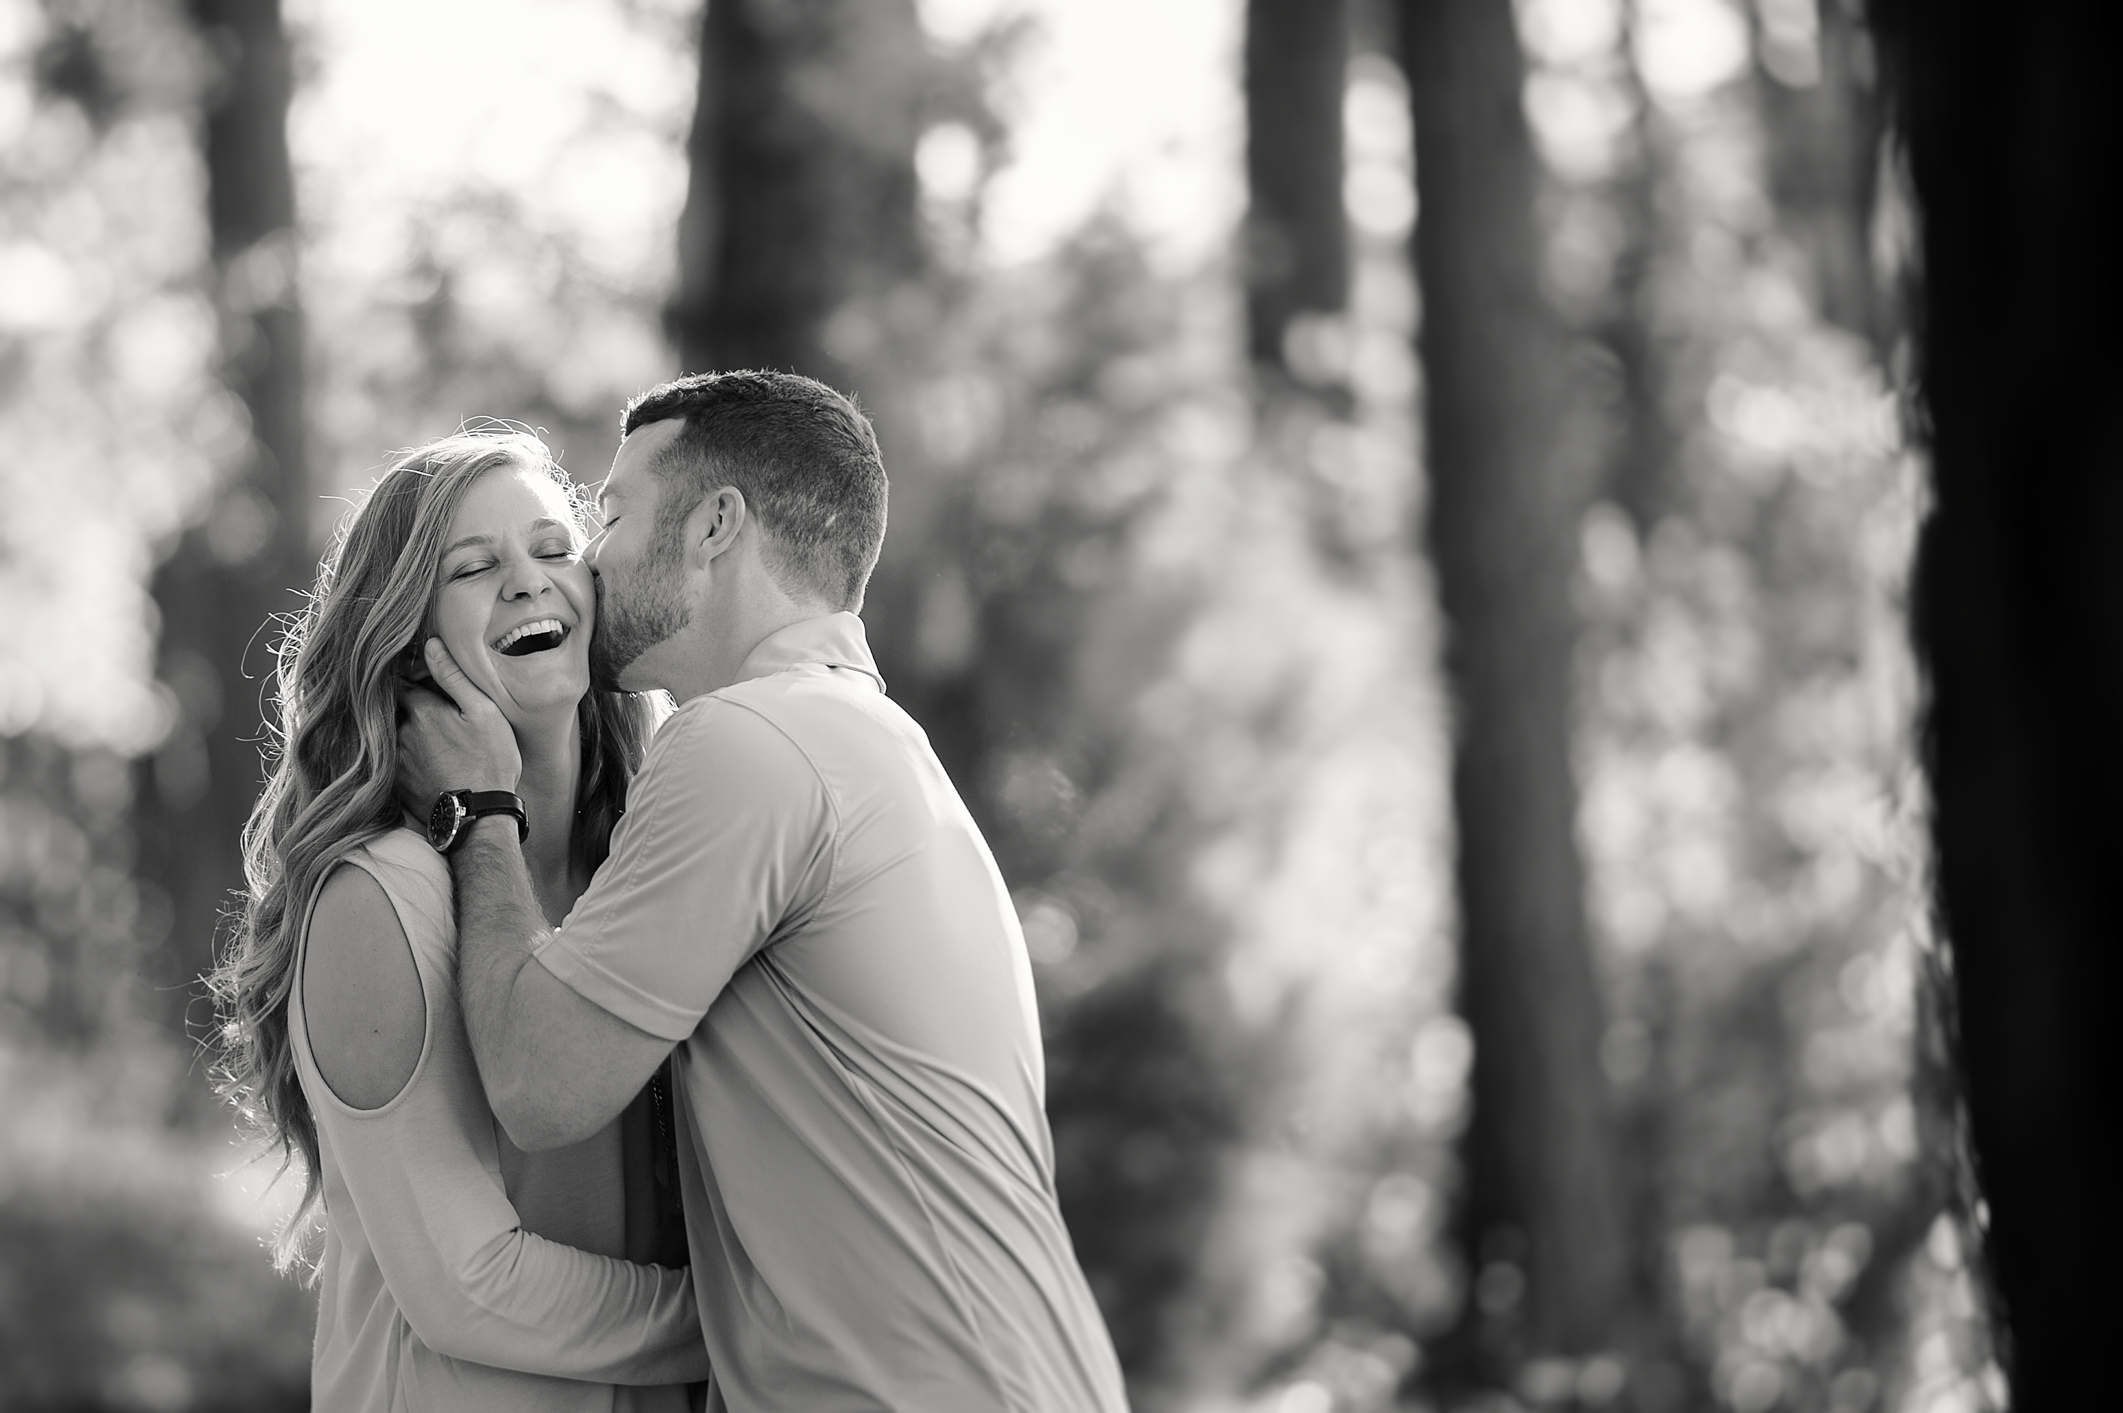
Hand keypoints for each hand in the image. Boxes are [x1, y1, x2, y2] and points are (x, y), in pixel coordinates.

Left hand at [396, 638, 521, 818]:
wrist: (478, 816)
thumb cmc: (488, 762)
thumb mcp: (484, 712)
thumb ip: (453, 677)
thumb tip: (430, 645)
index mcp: (422, 711)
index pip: (402, 682)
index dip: (409, 676)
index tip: (416, 675)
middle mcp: (401, 733)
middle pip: (394, 710)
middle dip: (405, 705)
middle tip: (424, 709)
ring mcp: (396, 761)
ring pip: (393, 736)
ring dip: (404, 732)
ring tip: (427, 738)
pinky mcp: (397, 784)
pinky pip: (392, 762)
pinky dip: (403, 757)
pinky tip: (423, 762)